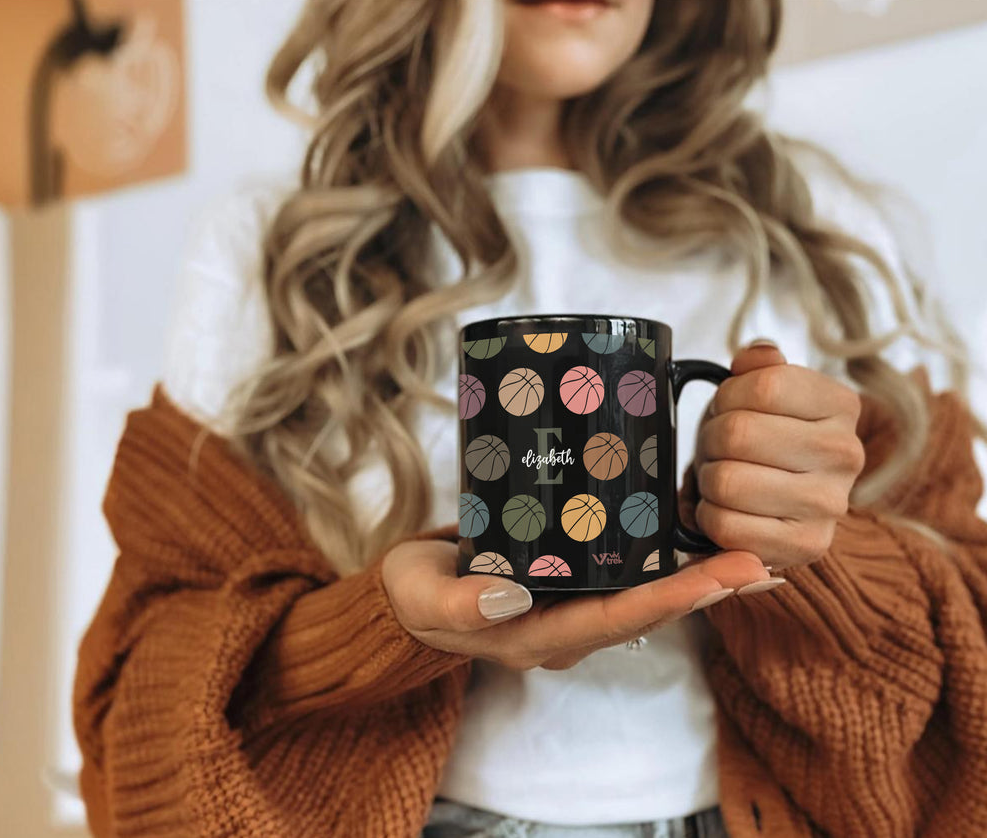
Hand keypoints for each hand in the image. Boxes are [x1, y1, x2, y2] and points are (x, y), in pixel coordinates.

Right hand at [381, 533, 771, 670]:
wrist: (413, 592)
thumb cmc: (416, 595)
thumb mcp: (423, 598)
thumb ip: (460, 605)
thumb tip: (511, 599)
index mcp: (536, 637)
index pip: (613, 620)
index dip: (669, 600)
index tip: (720, 579)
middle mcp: (565, 628)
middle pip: (646, 612)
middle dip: (704, 590)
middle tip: (761, 565)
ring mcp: (570, 606)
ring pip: (645, 595)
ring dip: (699, 578)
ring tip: (754, 557)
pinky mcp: (569, 579)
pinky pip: (628, 575)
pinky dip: (668, 561)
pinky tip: (700, 538)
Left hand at [691, 340, 865, 571]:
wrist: (771, 504)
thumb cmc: (760, 440)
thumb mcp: (760, 392)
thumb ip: (759, 366)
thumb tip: (756, 356)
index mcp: (841, 405)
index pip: (765, 386)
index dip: (728, 397)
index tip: (730, 408)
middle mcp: (847, 454)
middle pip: (738, 433)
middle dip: (711, 440)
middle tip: (719, 448)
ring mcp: (831, 505)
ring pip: (727, 481)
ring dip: (708, 479)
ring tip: (724, 477)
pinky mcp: (807, 547)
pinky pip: (725, 525)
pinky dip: (709, 515)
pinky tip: (727, 509)